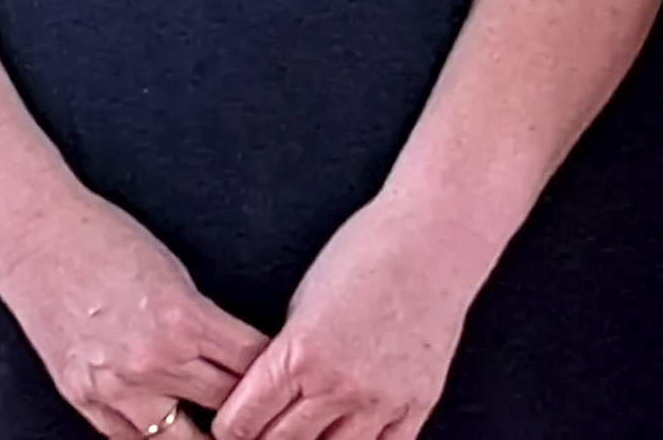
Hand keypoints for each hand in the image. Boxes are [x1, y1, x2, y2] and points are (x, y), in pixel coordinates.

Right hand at [0, 189, 267, 438]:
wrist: (34, 235)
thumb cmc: (104, 238)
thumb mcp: (174, 272)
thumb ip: (205, 321)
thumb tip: (239, 357)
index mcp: (183, 320)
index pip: (252, 366)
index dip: (276, 374)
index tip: (286, 380)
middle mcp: (152, 361)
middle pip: (226, 407)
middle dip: (248, 411)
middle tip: (265, 416)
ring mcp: (114, 386)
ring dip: (205, 437)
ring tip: (221, 433)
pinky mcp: (83, 396)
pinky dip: (154, 438)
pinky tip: (171, 435)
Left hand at [209, 197, 490, 439]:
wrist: (432, 241)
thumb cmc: (365, 253)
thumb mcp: (303, 300)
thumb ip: (284, 352)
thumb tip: (266, 391)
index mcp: (298, 355)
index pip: (243, 421)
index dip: (230, 428)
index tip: (230, 427)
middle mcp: (337, 386)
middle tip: (261, 433)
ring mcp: (381, 400)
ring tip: (304, 434)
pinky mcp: (417, 404)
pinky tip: (348, 437)